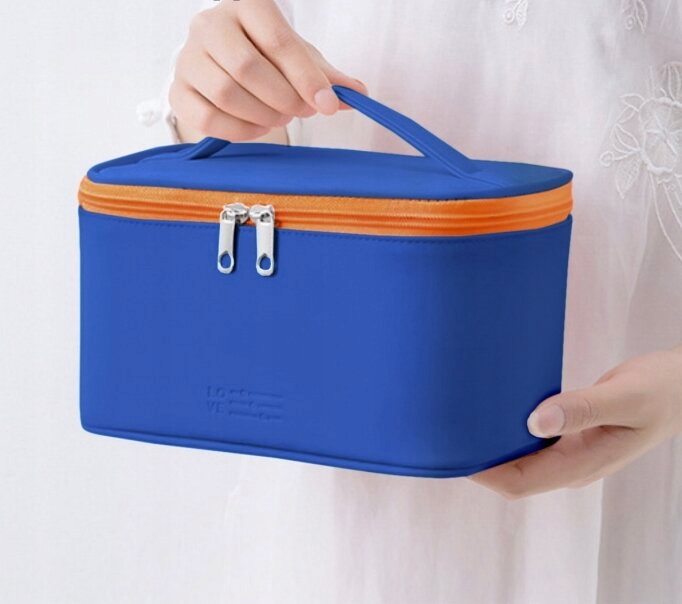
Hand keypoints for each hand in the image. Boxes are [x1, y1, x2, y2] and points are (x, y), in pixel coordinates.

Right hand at [170, 0, 365, 141]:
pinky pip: (208, 118)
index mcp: (245, 5)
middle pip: (247, 68)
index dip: (306, 77)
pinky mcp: (178, 91)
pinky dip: (241, 131)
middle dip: (283, 98)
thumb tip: (359, 94)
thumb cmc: (266, 57)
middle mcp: (209, 25)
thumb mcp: (300, 59)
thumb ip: (328, 76)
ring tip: (280, 116)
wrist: (222, 65)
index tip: (327, 104)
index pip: (277, 40)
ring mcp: (188, 58)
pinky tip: (258, 126)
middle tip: (300, 110)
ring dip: (263, 115)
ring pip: (226, 94)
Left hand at [471, 345, 681, 498]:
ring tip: (464, 420)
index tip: (453, 451)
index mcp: (584, 464)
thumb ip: (583, 409)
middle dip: (480, 462)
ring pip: (521, 458)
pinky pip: (533, 440)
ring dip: (493, 445)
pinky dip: (510, 430)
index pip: (519, 482)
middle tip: (449, 431)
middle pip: (514, 475)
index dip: (483, 473)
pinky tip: (496, 409)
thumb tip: (535, 422)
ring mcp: (572, 451)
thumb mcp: (626, 397)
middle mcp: (573, 464)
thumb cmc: (661, 391)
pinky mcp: (572, 435)